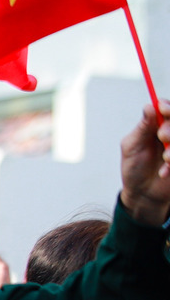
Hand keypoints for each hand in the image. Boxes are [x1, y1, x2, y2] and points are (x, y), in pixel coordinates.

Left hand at [118, 107, 169, 226]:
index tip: (163, 109)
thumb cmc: (134, 167)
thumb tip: (149, 106)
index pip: (167, 108)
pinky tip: (164, 172)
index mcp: (156, 125)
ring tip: (166, 158)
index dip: (167, 107)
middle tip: (161, 136)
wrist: (143, 192)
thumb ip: (142, 128)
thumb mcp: (132, 146)